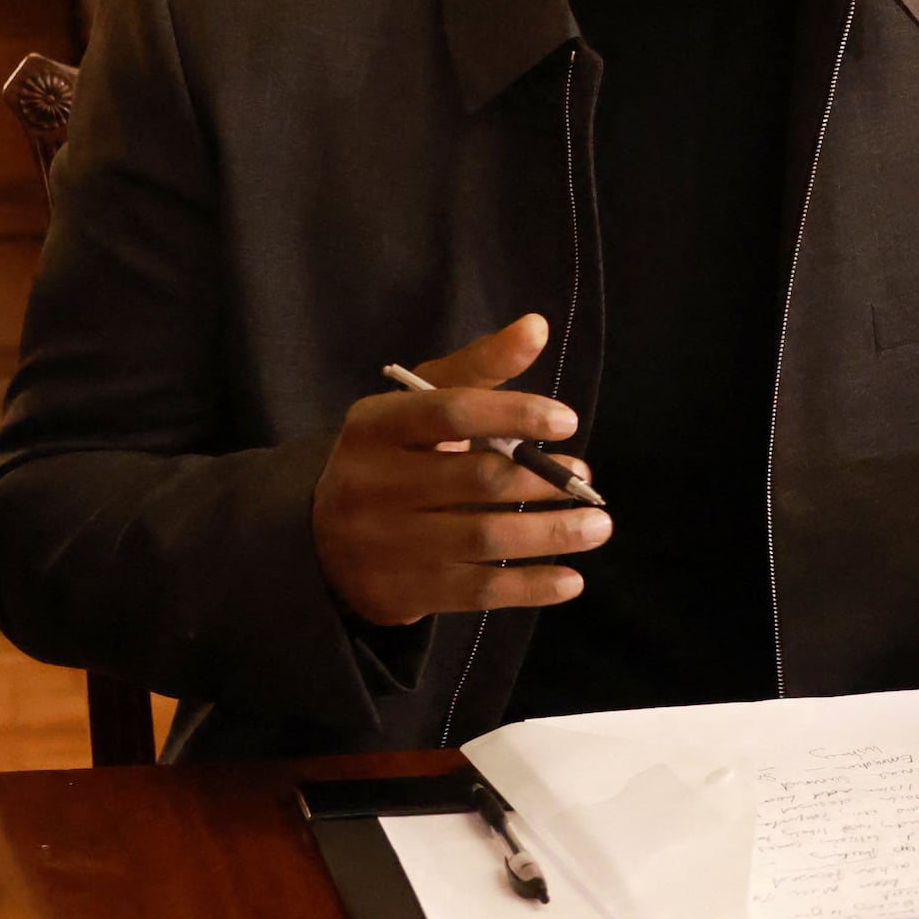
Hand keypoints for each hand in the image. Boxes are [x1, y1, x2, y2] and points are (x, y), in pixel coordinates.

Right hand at [313, 313, 607, 627]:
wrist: (321, 542)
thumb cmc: (391, 460)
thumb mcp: (416, 407)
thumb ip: (476, 369)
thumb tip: (537, 326)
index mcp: (374, 426)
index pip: (450, 413)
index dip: (515, 413)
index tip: (567, 421)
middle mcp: (372, 484)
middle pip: (474, 478)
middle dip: (542, 478)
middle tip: (586, 477)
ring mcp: (384, 543)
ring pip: (483, 538)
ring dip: (551, 533)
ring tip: (597, 524)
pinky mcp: (400, 593)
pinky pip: (477, 591)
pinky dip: (531, 587)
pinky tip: (571, 580)